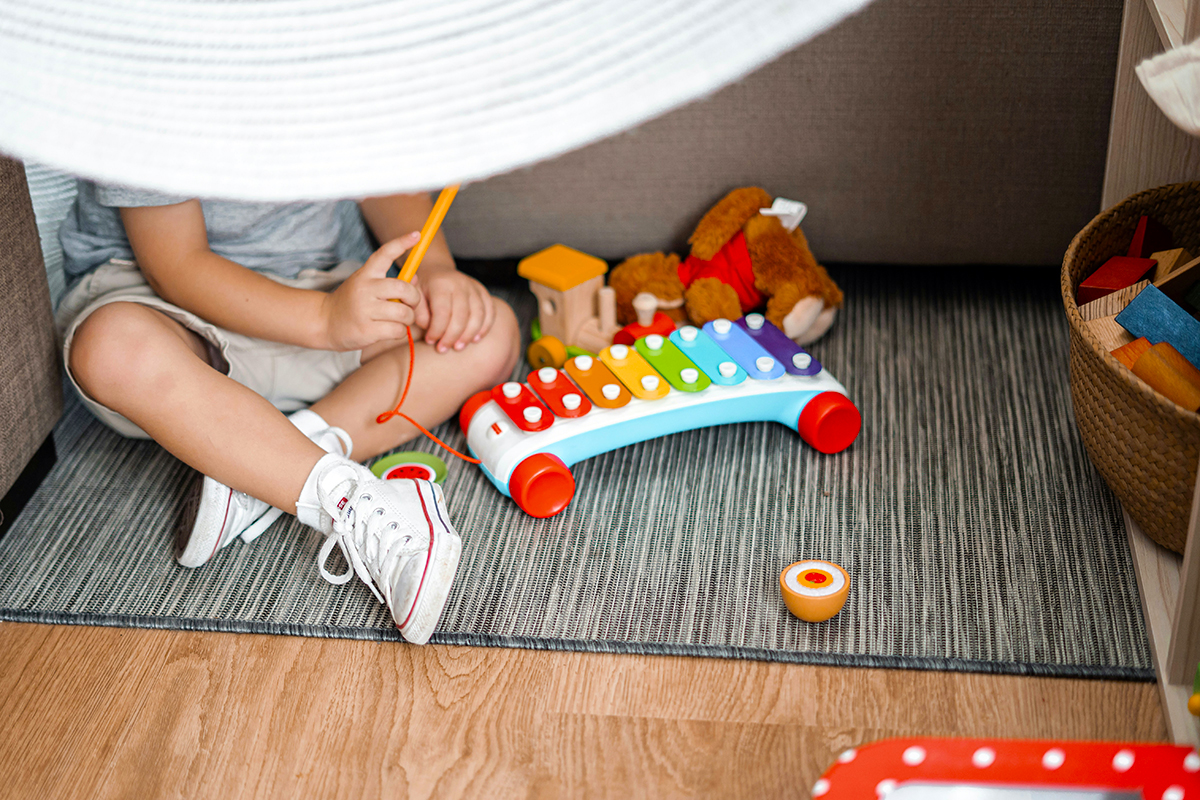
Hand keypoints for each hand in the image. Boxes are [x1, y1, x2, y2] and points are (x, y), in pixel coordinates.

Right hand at [318, 232, 429, 350]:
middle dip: (414, 298)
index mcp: (366, 274)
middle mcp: (365, 289)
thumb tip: (414, 279)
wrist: (324, 322)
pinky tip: (389, 330)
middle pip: (403, 288)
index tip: (417, 235)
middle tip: (410, 304)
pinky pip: (397, 330)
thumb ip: (391, 283)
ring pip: (403, 312)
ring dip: (408, 318)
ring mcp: (365, 309)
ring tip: (399, 320)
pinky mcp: (366, 330)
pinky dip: (399, 332)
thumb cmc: (352, 303)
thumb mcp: (367, 287)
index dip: (402, 243)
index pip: (385, 254)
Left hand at [419, 269, 495, 351]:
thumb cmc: (424, 288)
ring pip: (478, 315)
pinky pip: (490, 311)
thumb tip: (431, 330)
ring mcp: (474, 287)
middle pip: (461, 315)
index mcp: (441, 284)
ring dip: (469, 335)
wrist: (437, 271)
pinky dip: (484, 327)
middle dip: (452, 336)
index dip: (437, 330)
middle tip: (443, 348)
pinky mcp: (483, 292)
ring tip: (458, 347)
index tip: (430, 340)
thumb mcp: (415, 298)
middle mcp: (460, 283)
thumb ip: (420, 314)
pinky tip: (475, 339)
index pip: (442, 312)